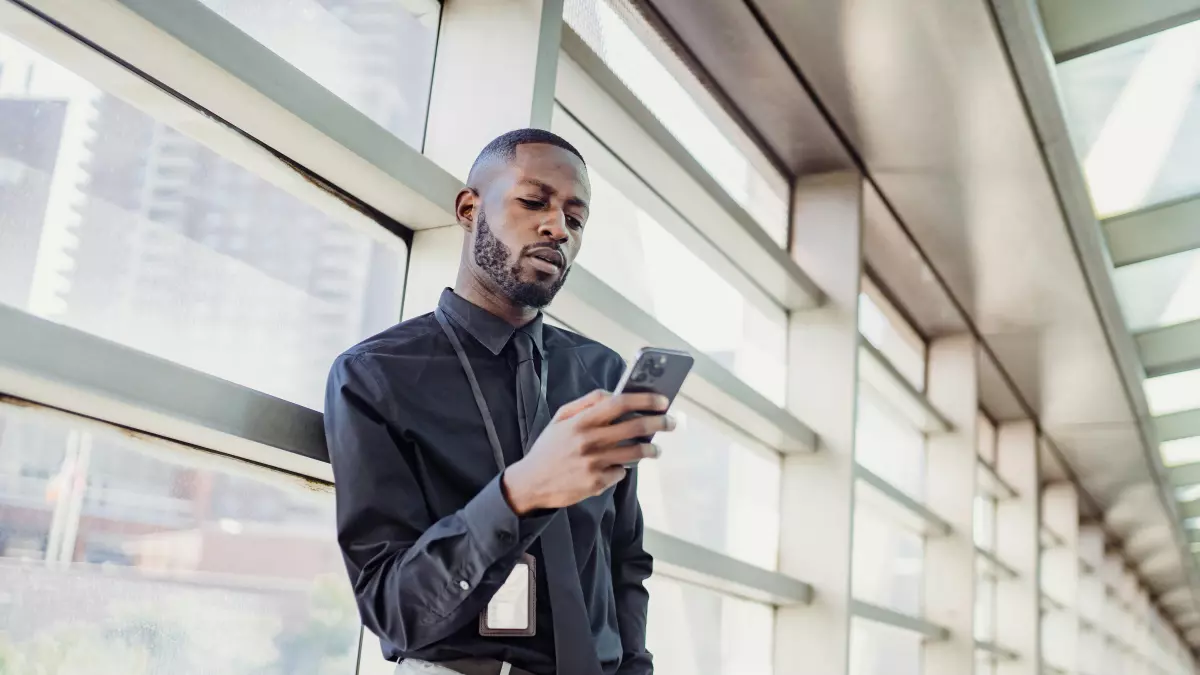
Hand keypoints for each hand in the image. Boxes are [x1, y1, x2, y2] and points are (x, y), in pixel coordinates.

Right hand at [501, 390, 674, 514]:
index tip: (662, 400)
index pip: (619, 403)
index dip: (644, 400)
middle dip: (660, 423)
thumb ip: (587, 403)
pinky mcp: (596, 483)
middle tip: (671, 422)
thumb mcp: (561, 418)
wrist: (530, 483)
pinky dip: (623, 468)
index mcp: (580, 421)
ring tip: (655, 449)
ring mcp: (594, 463)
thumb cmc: (549, 448)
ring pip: (636, 453)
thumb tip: (614, 394)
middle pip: (635, 427)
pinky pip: (620, 472)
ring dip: (651, 450)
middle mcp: (589, 441)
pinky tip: (616, 467)